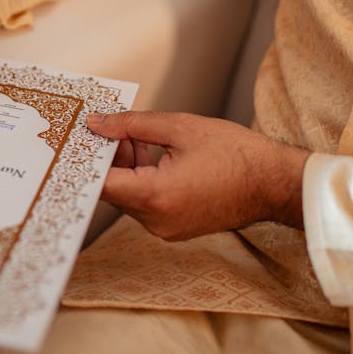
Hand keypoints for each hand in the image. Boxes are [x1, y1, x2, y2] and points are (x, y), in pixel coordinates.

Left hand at [86, 111, 308, 239]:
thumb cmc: (236, 153)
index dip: (86, 160)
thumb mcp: (179, 127)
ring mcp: (166, 229)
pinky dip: (142, 180)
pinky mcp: (175, 228)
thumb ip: (132, 125)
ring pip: (129, 196)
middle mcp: (157, 221)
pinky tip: (153, 154)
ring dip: (127, 167)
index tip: (77, 140)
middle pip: (113, 189)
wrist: (275, 183)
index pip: (101, 184)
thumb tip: (98, 124)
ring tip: (138, 136)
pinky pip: (146, 204)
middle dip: (109, 157)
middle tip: (111, 127)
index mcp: (156, 196)